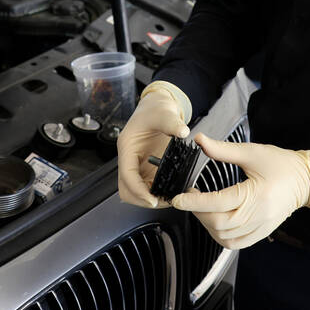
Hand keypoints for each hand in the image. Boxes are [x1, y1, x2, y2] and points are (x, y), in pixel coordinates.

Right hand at [117, 83, 189, 207]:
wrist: (157, 107)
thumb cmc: (154, 109)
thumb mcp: (164, 113)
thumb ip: (173, 123)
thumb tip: (182, 132)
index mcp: (127, 146)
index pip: (127, 175)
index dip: (138, 190)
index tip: (152, 199)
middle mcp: (129, 158)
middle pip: (127, 189)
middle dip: (142, 199)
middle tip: (162, 202)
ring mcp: (138, 165)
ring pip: (135, 191)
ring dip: (148, 198)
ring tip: (169, 199)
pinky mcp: (146, 168)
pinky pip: (147, 186)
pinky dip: (156, 193)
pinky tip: (171, 192)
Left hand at [170, 134, 309, 249]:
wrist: (306, 179)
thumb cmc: (281, 164)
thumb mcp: (251, 152)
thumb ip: (222, 150)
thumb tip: (200, 141)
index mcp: (257, 195)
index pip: (218, 202)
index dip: (194, 202)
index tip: (177, 199)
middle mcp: (259, 215)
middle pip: (220, 224)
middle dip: (199, 213)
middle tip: (190, 199)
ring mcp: (261, 227)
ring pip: (226, 238)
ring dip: (208, 226)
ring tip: (202, 208)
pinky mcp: (262, 233)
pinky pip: (236, 243)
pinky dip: (221, 236)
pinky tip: (215, 222)